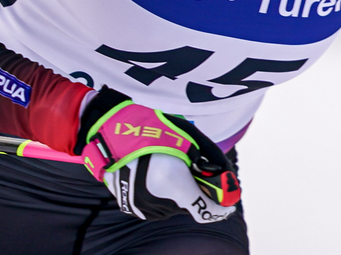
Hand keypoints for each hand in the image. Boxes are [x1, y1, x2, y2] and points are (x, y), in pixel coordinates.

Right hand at [79, 88, 240, 222]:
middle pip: (189, 206)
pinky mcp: (131, 207)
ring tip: (168, 168)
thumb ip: (208, 160)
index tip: (228, 204)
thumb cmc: (151, 130)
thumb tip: (224, 174)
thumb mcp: (186, 139)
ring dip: (178, 194)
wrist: (112, 132)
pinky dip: (162, 196)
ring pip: (173, 207)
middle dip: (196, 192)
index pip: (206, 210)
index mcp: (172, 182)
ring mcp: (142, 207)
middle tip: (193, 171)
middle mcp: (157, 200)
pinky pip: (157, 207)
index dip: (221, 208)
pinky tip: (155, 175)